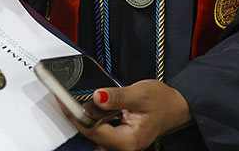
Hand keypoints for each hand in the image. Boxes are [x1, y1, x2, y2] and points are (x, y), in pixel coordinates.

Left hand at [68, 79, 191, 149]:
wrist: (175, 107)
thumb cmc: (162, 102)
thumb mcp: (141, 94)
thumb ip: (117, 97)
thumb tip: (96, 97)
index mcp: (127, 141)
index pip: (93, 130)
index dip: (77, 115)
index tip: (64, 100)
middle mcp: (121, 148)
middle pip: (89, 135)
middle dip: (78, 118)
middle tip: (67, 99)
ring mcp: (117, 145)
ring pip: (91, 135)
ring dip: (84, 119)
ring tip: (77, 102)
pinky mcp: (115, 140)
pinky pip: (97, 132)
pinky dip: (92, 119)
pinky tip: (93, 108)